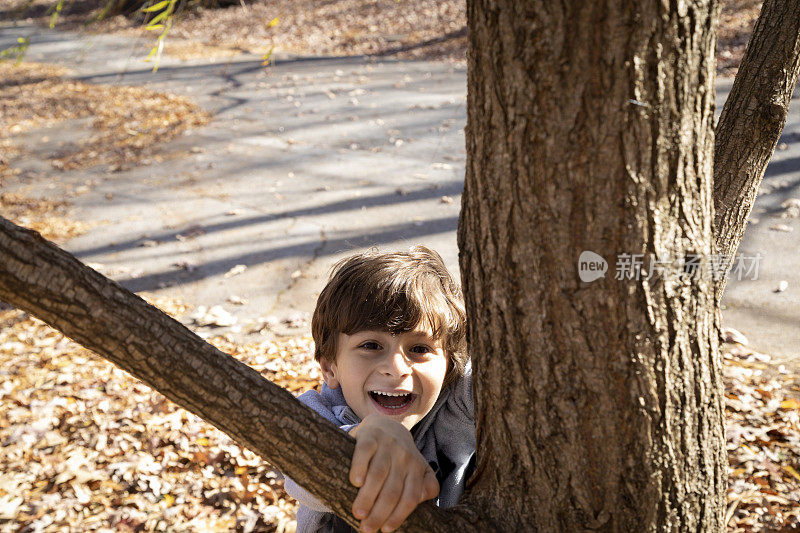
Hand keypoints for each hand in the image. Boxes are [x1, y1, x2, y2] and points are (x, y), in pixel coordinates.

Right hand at [348, 415, 438, 531]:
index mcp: (417, 468)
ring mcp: (387, 445)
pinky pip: (365, 452)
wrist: (386, 423)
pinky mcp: (370, 436)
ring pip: (378, 474)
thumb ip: (426, 485)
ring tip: (358, 513)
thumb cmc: (400, 455)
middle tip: (366, 529)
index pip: (410, 497)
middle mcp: (404, 457)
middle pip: (392, 490)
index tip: (385, 530)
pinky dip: (360, 467)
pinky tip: (355, 482)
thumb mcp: (419, 468)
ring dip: (368, 496)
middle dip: (379, 512)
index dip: (398, 515)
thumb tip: (421, 499)